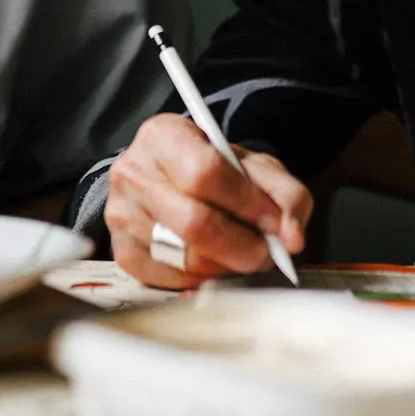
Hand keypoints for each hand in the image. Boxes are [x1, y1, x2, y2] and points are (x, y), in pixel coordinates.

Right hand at [107, 113, 312, 288]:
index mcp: (164, 135)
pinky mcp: (122, 251)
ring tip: (242, 254)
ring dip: (226, 266)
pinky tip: (214, 263)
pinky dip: (202, 280)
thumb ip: (284, 193)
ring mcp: (122, 213)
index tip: (276, 223)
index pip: (205, 173)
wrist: (169, 179)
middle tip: (266, 253)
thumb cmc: (213, 170)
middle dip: (241, 246)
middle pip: (192, 223)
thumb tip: (292, 237)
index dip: (247, 203)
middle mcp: (134, 172)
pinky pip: (169, 280)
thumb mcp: (253, 166)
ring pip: (183, 257)